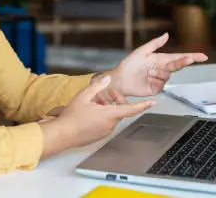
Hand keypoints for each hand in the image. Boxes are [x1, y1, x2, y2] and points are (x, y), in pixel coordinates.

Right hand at [39, 75, 154, 156]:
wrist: (62, 135)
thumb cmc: (72, 117)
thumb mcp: (83, 96)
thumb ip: (97, 86)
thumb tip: (107, 79)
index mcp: (109, 115)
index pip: (131, 109)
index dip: (143, 105)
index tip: (153, 102)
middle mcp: (110, 125)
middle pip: (119, 110)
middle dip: (115, 100)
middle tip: (105, 93)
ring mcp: (104, 132)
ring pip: (112, 116)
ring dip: (107, 107)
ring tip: (93, 101)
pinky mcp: (99, 136)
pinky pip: (105, 123)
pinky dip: (102, 115)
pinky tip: (90, 111)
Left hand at [109, 33, 207, 96]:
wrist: (120, 80)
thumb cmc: (129, 65)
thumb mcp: (142, 51)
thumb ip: (155, 43)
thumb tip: (167, 35)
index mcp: (160, 59)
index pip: (179, 57)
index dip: (192, 57)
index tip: (203, 56)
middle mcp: (162, 69)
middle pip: (178, 65)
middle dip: (183, 62)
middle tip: (188, 59)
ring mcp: (160, 79)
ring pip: (168, 75)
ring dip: (158, 72)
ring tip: (147, 72)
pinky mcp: (156, 88)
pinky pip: (162, 84)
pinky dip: (155, 80)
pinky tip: (147, 79)